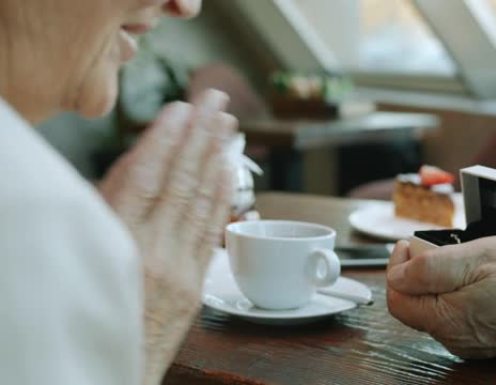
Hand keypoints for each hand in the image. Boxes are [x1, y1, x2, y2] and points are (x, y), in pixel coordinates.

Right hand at [99, 89, 236, 383]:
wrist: (105, 371)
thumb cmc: (82, 306)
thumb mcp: (80, 249)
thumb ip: (108, 206)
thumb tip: (138, 161)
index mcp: (113, 241)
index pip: (145, 177)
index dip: (165, 139)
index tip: (181, 109)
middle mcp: (151, 252)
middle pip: (181, 182)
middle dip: (200, 136)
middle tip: (215, 101)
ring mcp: (179, 270)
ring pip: (201, 203)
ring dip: (216, 159)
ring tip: (226, 126)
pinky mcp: (194, 286)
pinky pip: (211, 233)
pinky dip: (222, 199)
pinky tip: (229, 172)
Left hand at [386, 237, 495, 358]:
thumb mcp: (475, 257)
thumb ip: (429, 269)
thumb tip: (397, 274)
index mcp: (446, 320)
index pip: (397, 298)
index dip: (396, 267)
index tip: (408, 245)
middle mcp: (453, 339)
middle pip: (414, 304)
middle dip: (416, 273)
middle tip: (434, 247)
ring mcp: (468, 343)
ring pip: (434, 309)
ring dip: (436, 283)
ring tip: (460, 259)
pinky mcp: (483, 340)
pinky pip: (454, 316)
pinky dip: (454, 294)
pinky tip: (474, 277)